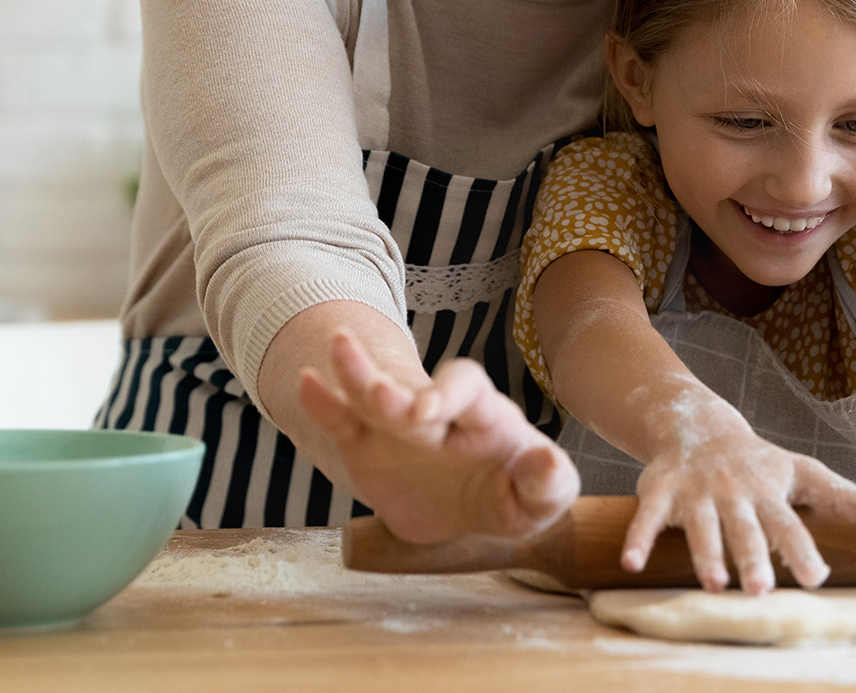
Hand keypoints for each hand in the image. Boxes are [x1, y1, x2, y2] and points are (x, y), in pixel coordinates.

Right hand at [295, 330, 577, 542]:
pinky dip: (324, 403)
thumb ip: (548, 484)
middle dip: (397, 391)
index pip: (467, 387)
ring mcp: (396, 427)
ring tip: (338, 348)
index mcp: (482, 414)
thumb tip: (545, 463)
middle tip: (380, 396)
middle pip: (413, 389)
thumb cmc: (512, 493)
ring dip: (357, 372)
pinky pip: (342, 422)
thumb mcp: (539, 500)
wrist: (465, 508)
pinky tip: (306, 382)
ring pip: (371, 394)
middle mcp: (436, 411)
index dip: (449, 393)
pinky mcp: (366, 447)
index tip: (429, 414)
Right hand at [624, 407, 855, 594]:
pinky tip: (633, 564)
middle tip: (762, 590)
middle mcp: (735, 491)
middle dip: (753, 556)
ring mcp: (697, 489)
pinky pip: (648, 514)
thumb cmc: (758, 462)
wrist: (698, 423)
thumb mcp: (803, 473)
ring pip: (702, 524)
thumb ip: (846, 498)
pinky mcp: (662, 488)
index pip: (789, 524)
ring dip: (706, 554)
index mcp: (769, 492)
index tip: (816, 578)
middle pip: (746, 527)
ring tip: (714, 585)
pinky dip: (639, 537)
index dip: (801, 549)